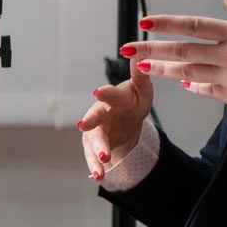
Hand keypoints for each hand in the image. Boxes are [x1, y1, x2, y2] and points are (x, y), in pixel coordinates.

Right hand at [75, 59, 151, 181]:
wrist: (126, 122)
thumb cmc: (132, 102)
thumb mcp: (142, 88)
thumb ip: (140, 72)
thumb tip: (140, 50)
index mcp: (113, 98)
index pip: (109, 94)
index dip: (104, 93)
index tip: (98, 92)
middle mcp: (100, 114)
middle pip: (94, 117)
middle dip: (91, 121)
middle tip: (84, 125)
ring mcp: (96, 131)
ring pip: (94, 141)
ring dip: (97, 150)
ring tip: (103, 159)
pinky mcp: (96, 147)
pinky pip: (94, 158)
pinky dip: (96, 167)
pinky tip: (100, 176)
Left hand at [122, 0, 226, 132]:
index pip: (194, 25)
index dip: (165, 23)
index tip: (144, 22)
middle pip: (181, 50)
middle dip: (150, 48)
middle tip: (125, 48)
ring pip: (187, 71)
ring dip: (162, 68)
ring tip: (141, 66)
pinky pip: (206, 90)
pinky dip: (191, 85)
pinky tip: (181, 82)